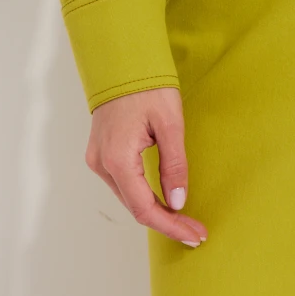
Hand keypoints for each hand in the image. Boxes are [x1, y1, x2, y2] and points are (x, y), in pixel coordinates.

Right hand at [85, 86, 206, 246]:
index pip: (144, 208)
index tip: (195, 235)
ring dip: (156, 211)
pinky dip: (144, 196)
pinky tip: (164, 201)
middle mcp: (101, 164)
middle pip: (136, 207)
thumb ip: (174, 165)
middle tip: (196, 231)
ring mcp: (98, 160)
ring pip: (129, 198)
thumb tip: (178, 202)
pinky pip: (124, 185)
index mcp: (117, 159)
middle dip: (167, 222)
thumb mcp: (170, 124)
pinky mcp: (101, 154)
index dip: (171, 226)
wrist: (121, 61)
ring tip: (185, 220)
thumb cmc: (147, 86)